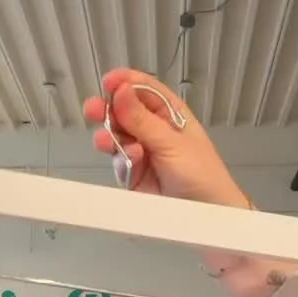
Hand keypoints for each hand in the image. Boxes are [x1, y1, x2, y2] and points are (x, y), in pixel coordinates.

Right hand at [83, 68, 248, 208]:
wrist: (205, 214)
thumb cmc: (200, 173)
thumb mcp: (171, 143)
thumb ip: (142, 119)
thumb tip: (121, 90)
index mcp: (171, 114)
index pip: (145, 91)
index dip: (127, 83)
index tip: (109, 82)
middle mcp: (155, 130)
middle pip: (125, 112)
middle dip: (109, 110)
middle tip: (92, 110)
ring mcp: (143, 152)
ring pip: (118, 137)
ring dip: (110, 136)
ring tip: (105, 141)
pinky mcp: (134, 175)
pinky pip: (119, 162)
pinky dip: (119, 161)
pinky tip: (126, 163)